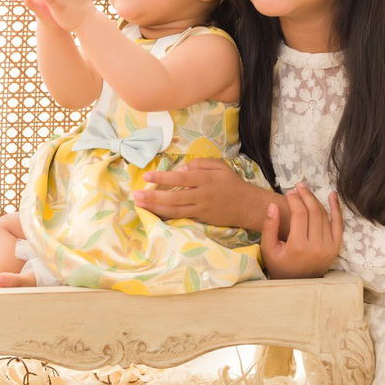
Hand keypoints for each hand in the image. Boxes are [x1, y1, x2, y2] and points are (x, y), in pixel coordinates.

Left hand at [134, 158, 253, 227]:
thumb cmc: (232, 183)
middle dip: (153, 197)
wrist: (247, 206)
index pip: (180, 178)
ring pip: (175, 210)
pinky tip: (154, 213)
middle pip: (174, 197)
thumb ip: (200, 164)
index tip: (147, 176)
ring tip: (140, 205)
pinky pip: (181, 218)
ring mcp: (201, 210)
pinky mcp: (201, 220)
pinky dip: (167, 216)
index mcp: (206, 179)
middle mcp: (202, 195)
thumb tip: (181, 168)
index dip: (162, 177)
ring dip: (156, 208)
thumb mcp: (220, 166)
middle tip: (136, 195)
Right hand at [261, 183, 342, 278]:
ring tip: (307, 191)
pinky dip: (336, 209)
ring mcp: (329, 247)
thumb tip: (273, 205)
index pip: (299, 214)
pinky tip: (333, 196)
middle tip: (299, 186)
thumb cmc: (280, 266)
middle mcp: (317, 246)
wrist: (298, 285)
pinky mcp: (336, 248)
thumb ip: (269, 226)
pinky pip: (339, 225)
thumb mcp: (268, 249)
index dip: (295, 199)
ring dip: (317, 200)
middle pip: (314, 212)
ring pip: (325, 216)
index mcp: (299, 246)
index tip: (289, 192)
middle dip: (306, 196)